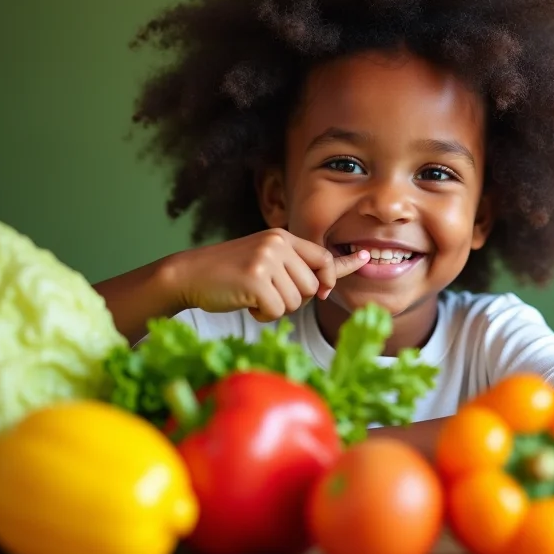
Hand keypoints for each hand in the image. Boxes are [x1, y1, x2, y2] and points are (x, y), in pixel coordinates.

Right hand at [170, 229, 368, 321]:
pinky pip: (277, 311)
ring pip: (296, 301)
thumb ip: (293, 267)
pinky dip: (263, 315)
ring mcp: (267, 260)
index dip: (338, 269)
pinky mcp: (255, 279)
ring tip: (253, 295)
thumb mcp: (264, 260)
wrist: (189, 274)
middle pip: (312, 286)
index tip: (364, 258)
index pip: (322, 256)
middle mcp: (278, 245)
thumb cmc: (228, 273)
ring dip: (277, 308)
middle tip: (268, 293)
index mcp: (283, 238)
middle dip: (294, 298)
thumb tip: (328, 284)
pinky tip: (247, 303)